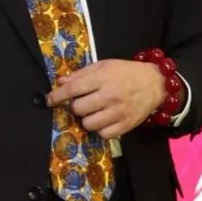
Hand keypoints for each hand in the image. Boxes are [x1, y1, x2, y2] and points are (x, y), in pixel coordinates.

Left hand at [46, 59, 175, 139]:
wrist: (155, 83)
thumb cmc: (125, 72)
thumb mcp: (103, 66)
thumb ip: (81, 74)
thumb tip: (60, 82)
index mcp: (103, 78)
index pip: (73, 89)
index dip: (57, 96)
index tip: (47, 100)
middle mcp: (110, 95)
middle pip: (78, 109)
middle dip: (75, 106)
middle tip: (83, 102)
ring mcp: (118, 112)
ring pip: (88, 124)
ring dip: (86, 119)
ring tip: (94, 112)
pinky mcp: (126, 126)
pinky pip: (103, 134)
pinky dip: (100, 129)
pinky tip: (104, 120)